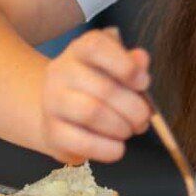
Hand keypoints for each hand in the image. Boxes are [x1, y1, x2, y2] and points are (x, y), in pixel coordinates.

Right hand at [37, 28, 151, 164]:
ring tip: (130, 131)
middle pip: (103, 88)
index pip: (96, 46)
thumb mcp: (114, 67)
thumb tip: (141, 59)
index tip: (144, 83)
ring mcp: (52, 102)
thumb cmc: (96, 85)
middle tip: (143, 119)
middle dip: (134, 108)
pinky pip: (81, 142)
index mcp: (79, 50)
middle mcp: (60, 72)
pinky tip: (117, 148)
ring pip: (92, 113)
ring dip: (121, 127)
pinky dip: (106, 148)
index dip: (125, 65)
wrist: (59, 112)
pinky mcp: (52, 132)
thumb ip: (131, 62)